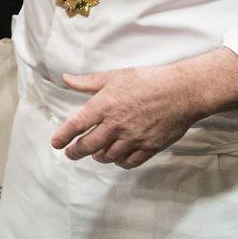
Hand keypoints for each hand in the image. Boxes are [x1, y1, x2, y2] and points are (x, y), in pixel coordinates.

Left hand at [51, 63, 205, 168]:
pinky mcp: (150, 146)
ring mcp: (134, 137)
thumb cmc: (147, 80)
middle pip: (88, 146)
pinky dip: (119, 162)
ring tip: (95, 154)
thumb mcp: (113, 76)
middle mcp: (116, 124)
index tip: (56, 144)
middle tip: (71, 154)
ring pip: (108, 156)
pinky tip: (117, 158)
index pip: (76, 125)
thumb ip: (87, 82)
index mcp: (104, 105)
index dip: (63, 137)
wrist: (181, 91)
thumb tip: (66, 79)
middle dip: (76, 152)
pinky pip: (130, 162)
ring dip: (98, 156)